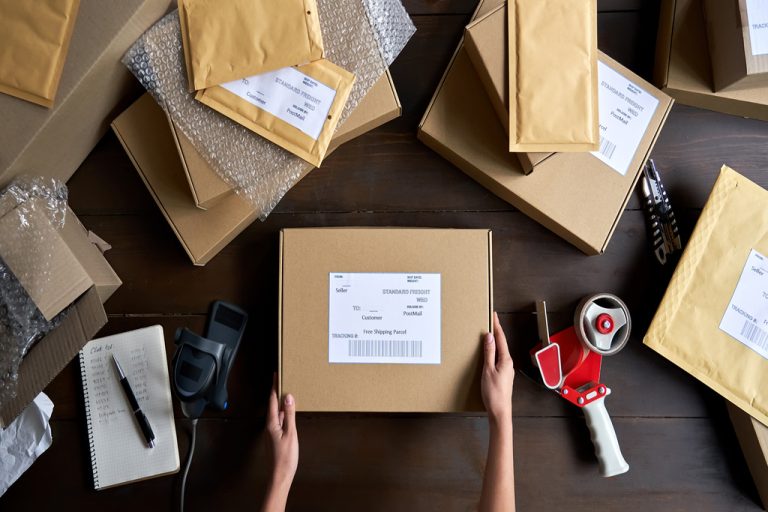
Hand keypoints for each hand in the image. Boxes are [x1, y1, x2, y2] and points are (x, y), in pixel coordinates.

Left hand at [266, 377, 298, 492]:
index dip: (274, 387)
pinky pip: (278, 420)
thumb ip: (290, 415)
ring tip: (286, 394)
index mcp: (271, 423)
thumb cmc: (285, 457)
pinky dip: (283, 413)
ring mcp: (271, 432)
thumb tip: (288, 397)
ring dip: (280, 403)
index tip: (275, 375)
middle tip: (282, 381)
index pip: (272, 401)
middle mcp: (269, 426)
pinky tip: (288, 414)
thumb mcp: (291, 433)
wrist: (279, 475)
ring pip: (275, 413)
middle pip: (273, 405)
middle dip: (276, 393)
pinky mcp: (274, 437)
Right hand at [481, 312, 514, 425]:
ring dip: (494, 341)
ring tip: (488, 333)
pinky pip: (498, 358)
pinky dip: (493, 351)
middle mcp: (508, 363)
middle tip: (490, 320)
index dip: (497, 326)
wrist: (500, 411)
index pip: (501, 339)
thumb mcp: (488, 370)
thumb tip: (490, 337)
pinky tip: (488, 352)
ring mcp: (506, 369)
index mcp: (506, 360)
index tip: (493, 315)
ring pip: (500, 351)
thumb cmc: (494, 393)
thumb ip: (489, 353)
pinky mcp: (502, 375)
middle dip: (496, 331)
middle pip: (501, 343)